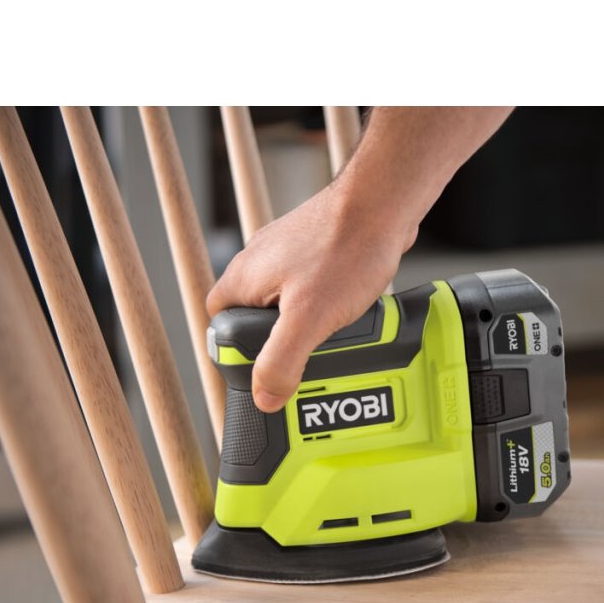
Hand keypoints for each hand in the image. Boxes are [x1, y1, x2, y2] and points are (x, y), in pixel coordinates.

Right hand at [206, 180, 418, 411]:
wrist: (383, 205)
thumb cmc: (345, 248)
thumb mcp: (309, 317)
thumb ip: (281, 360)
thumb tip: (264, 397)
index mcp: (242, 280)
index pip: (220, 330)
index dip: (240, 357)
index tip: (267, 373)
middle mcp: (259, 267)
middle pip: (258, 323)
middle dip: (284, 347)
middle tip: (308, 362)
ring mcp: (289, 259)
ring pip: (290, 309)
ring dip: (312, 330)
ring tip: (335, 340)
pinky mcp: (318, 256)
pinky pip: (316, 295)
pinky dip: (331, 311)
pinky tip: (351, 317)